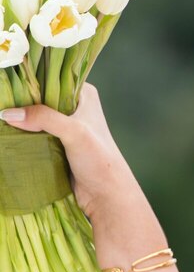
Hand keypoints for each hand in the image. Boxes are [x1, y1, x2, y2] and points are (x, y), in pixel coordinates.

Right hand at [0, 82, 140, 221]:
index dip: (28, 79)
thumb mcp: (74, 132)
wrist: (105, 193)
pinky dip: (18, 135)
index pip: (50, 78)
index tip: (4, 82)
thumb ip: (44, 119)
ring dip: (17, 121)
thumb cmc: (98, 159)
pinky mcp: (54, 144)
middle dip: (18, 102)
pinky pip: (30, 135)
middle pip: (38, 98)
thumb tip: (7, 113)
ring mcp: (63, 126)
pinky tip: (3, 134)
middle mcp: (73, 107)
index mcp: (83, 95)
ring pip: (32, 117)